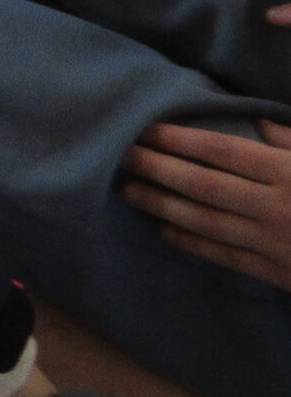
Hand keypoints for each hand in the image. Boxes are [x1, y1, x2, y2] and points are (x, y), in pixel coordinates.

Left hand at [123, 120, 290, 289]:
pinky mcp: (275, 273)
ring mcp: (273, 243)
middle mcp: (276, 207)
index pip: (223, 151)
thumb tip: (258, 122)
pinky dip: (191, 242)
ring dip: (163, 205)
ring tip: (130, 191)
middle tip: (122, 155)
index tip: (146, 130)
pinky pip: (224, 256)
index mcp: (288, 174)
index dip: (181, 140)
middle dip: (158, 168)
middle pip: (204, 185)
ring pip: (206, 222)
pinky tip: (162, 229)